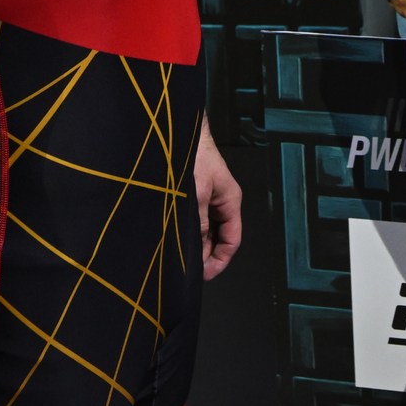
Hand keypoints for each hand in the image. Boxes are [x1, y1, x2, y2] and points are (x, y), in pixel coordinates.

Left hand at [193, 120, 242, 278]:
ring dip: (194, 241)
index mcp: (230, 200)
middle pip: (218, 237)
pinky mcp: (193, 193)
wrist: (178, 131)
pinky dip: (186, 230)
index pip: (232, 240)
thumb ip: (198, 224)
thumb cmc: (193, 154)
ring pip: (204, 229)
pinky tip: (173, 236)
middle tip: (187, 269)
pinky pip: (193, 218)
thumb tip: (195, 249)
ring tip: (178, 255)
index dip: (219, 261)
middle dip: (205, 254)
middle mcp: (220, 201)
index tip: (204, 275)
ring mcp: (207, 197)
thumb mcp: (196, 194)